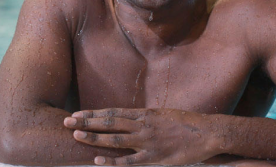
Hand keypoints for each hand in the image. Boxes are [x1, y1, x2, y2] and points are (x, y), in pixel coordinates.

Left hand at [63, 108, 218, 164]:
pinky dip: (113, 162)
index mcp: (145, 114)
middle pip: (109, 123)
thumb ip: (145, 118)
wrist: (207, 133)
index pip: (113, 113)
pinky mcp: (155, 158)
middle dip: (87, 122)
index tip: (77, 113)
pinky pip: (130, 161)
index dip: (93, 114)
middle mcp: (143, 125)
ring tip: (76, 136)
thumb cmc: (185, 124)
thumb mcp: (162, 115)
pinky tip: (97, 161)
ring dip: (95, 138)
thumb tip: (129, 120)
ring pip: (115, 140)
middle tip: (67, 121)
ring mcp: (148, 142)